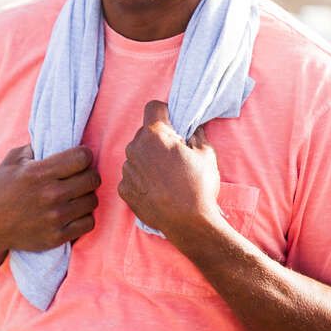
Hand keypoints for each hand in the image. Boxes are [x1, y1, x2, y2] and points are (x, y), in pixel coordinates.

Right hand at [0, 144, 100, 253]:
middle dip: (88, 173)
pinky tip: (74, 212)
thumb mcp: (11, 161)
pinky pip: (88, 223)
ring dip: (87, 195)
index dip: (84, 154)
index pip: (82, 158)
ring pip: (92, 200)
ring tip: (76, 194)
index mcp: (39, 173)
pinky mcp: (57, 236)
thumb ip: (35, 147)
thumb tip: (57, 140)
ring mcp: (55, 217)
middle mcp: (50, 195)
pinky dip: (84, 216)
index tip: (79, 158)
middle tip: (80, 176)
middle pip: (92, 178)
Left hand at [118, 100, 220, 240]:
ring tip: (167, 177)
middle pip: (144, 133)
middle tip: (174, 155)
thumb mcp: (206, 154)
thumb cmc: (199, 186)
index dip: (165, 112)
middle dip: (157, 139)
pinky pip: (132, 176)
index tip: (173, 124)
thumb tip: (192, 127)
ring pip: (137, 155)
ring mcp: (127, 170)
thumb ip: (196, 134)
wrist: (189, 224)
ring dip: (148, 159)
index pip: (153, 107)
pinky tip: (157, 190)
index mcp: (154, 135)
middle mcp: (134, 148)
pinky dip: (142, 179)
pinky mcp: (123, 189)